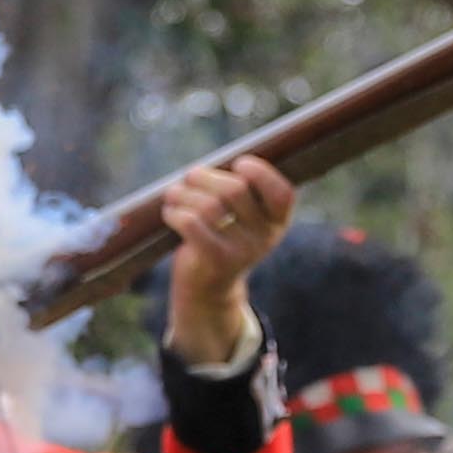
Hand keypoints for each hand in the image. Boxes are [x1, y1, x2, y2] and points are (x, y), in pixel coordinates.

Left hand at [155, 152, 296, 366]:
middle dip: (205, 177)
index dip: (261, 173)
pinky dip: (175, 212)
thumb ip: (237, 190)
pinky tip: (170, 213)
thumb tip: (213, 163)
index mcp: (277, 222)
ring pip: (209, 205)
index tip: (238, 164)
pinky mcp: (216, 261)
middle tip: (190, 176)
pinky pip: (192, 223)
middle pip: (235, 190)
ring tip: (173, 194)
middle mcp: (265, 238)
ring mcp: (242, 252)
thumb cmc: (220, 237)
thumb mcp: (239, 217)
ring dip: (183, 193)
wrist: (207, 289)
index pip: (282, 194)